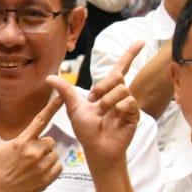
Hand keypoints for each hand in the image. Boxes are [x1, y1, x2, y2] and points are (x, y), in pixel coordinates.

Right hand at [0, 95, 63, 191]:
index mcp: (22, 142)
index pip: (41, 120)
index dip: (52, 107)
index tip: (61, 97)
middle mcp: (34, 153)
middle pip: (49, 140)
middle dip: (40, 145)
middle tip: (27, 154)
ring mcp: (42, 167)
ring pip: (54, 154)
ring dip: (46, 157)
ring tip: (31, 164)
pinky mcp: (47, 179)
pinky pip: (58, 167)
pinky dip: (51, 168)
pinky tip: (38, 171)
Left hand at [47, 42, 143, 169]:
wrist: (96, 149)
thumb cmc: (86, 130)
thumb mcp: (73, 108)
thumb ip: (65, 91)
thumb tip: (49, 77)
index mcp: (107, 91)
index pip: (121, 68)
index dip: (130, 54)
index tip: (141, 42)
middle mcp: (119, 95)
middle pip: (116, 77)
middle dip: (102, 87)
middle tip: (93, 101)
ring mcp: (128, 104)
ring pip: (121, 89)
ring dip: (108, 101)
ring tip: (103, 113)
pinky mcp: (134, 114)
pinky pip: (128, 102)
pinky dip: (117, 108)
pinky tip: (114, 118)